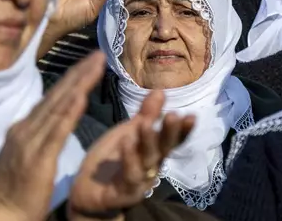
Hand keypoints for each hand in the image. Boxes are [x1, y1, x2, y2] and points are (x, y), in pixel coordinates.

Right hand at [0, 52, 107, 220]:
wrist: (0, 214)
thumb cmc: (16, 189)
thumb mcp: (26, 154)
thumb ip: (38, 135)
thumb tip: (51, 119)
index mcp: (25, 128)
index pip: (53, 98)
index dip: (72, 78)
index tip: (90, 62)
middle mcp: (26, 128)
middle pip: (57, 95)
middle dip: (79, 72)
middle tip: (99, 53)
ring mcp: (30, 141)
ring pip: (59, 106)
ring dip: (79, 83)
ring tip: (96, 64)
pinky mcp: (38, 157)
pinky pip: (57, 130)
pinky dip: (69, 111)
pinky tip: (81, 96)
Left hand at [67, 90, 194, 219]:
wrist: (89, 191)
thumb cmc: (112, 160)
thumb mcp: (129, 132)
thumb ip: (146, 115)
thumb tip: (161, 91)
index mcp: (155, 151)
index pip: (173, 140)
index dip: (183, 130)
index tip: (192, 116)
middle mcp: (152, 166)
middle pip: (164, 149)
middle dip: (170, 133)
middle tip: (174, 116)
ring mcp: (140, 180)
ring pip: (148, 160)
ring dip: (148, 142)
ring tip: (146, 124)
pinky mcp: (125, 191)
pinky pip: (129, 174)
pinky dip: (129, 158)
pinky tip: (126, 141)